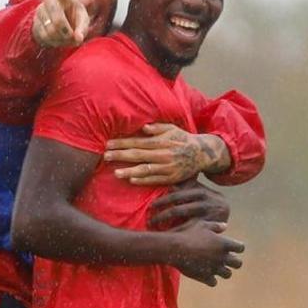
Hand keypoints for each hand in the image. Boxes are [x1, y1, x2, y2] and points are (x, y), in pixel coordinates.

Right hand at [32, 0, 88, 47]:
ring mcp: (40, 11)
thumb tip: (78, 38)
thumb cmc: (75, 20)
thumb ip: (82, 29)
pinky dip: (53, 42)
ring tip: (66, 38)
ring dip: (60, 39)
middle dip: (66, 31)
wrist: (61, 26)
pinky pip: (44, 36)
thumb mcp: (82, 22)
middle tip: (71, 36)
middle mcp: (49, 1)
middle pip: (58, 19)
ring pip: (51, 30)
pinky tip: (58, 40)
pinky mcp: (34, 23)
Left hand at [107, 123, 228, 185]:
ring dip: (129, 171)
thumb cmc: (183, 139)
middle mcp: (163, 154)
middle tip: (105, 156)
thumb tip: (143, 128)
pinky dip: (143, 180)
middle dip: (120, 155)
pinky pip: (155, 180)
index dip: (122, 143)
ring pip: (145, 169)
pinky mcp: (171, 178)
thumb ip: (157, 128)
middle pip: (138, 155)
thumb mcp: (172, 128)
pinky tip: (131, 180)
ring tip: (116, 173)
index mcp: (162, 141)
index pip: (138, 142)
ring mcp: (167, 167)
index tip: (108, 144)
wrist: (202, 153)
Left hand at [149, 180, 230, 229]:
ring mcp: (211, 218)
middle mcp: (208, 203)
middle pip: (181, 209)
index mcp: (203, 192)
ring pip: (185, 224)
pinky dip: (180, 234)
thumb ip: (185, 187)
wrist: (226, 211)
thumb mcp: (198, 191)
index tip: (151, 206)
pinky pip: (192, 233)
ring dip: (169, 227)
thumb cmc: (206, 199)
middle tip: (151, 220)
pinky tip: (169, 238)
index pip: (180, 195)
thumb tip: (168, 187)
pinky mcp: (211, 229)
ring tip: (158, 231)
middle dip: (163, 215)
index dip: (164, 200)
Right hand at [169, 218, 243, 286]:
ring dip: (224, 271)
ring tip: (216, 267)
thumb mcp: (203, 225)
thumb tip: (225, 226)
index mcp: (224, 244)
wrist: (175, 248)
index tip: (232, 247)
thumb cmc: (189, 233)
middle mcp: (222, 257)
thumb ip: (216, 226)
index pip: (241, 248)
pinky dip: (211, 279)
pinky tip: (205, 273)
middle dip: (234, 261)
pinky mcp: (205, 277)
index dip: (238, 247)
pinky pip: (214, 282)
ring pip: (228, 274)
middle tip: (227, 259)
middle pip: (238, 264)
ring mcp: (214, 268)